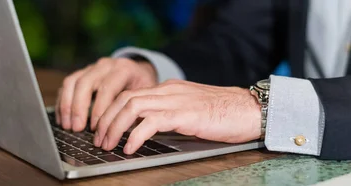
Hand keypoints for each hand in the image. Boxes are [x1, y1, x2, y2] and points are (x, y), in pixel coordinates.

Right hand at [55, 57, 157, 131]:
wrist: (140, 71)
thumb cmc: (143, 87)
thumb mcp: (146, 96)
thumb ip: (135, 110)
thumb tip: (123, 134)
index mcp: (123, 69)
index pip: (107, 88)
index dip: (99, 109)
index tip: (95, 128)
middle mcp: (106, 65)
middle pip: (85, 83)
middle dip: (79, 108)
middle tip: (77, 129)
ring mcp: (92, 67)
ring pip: (72, 82)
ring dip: (67, 106)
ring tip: (67, 126)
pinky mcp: (82, 72)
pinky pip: (67, 85)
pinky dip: (63, 103)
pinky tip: (63, 120)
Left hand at [93, 79, 261, 154]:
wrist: (250, 110)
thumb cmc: (225, 114)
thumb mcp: (191, 111)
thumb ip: (170, 115)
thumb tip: (148, 131)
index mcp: (170, 89)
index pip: (130, 94)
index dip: (111, 112)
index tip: (103, 129)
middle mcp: (169, 91)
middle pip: (125, 99)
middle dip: (106, 119)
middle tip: (99, 139)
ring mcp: (177, 101)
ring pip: (132, 107)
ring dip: (115, 127)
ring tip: (109, 144)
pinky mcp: (185, 114)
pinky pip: (151, 122)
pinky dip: (135, 135)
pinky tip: (130, 148)